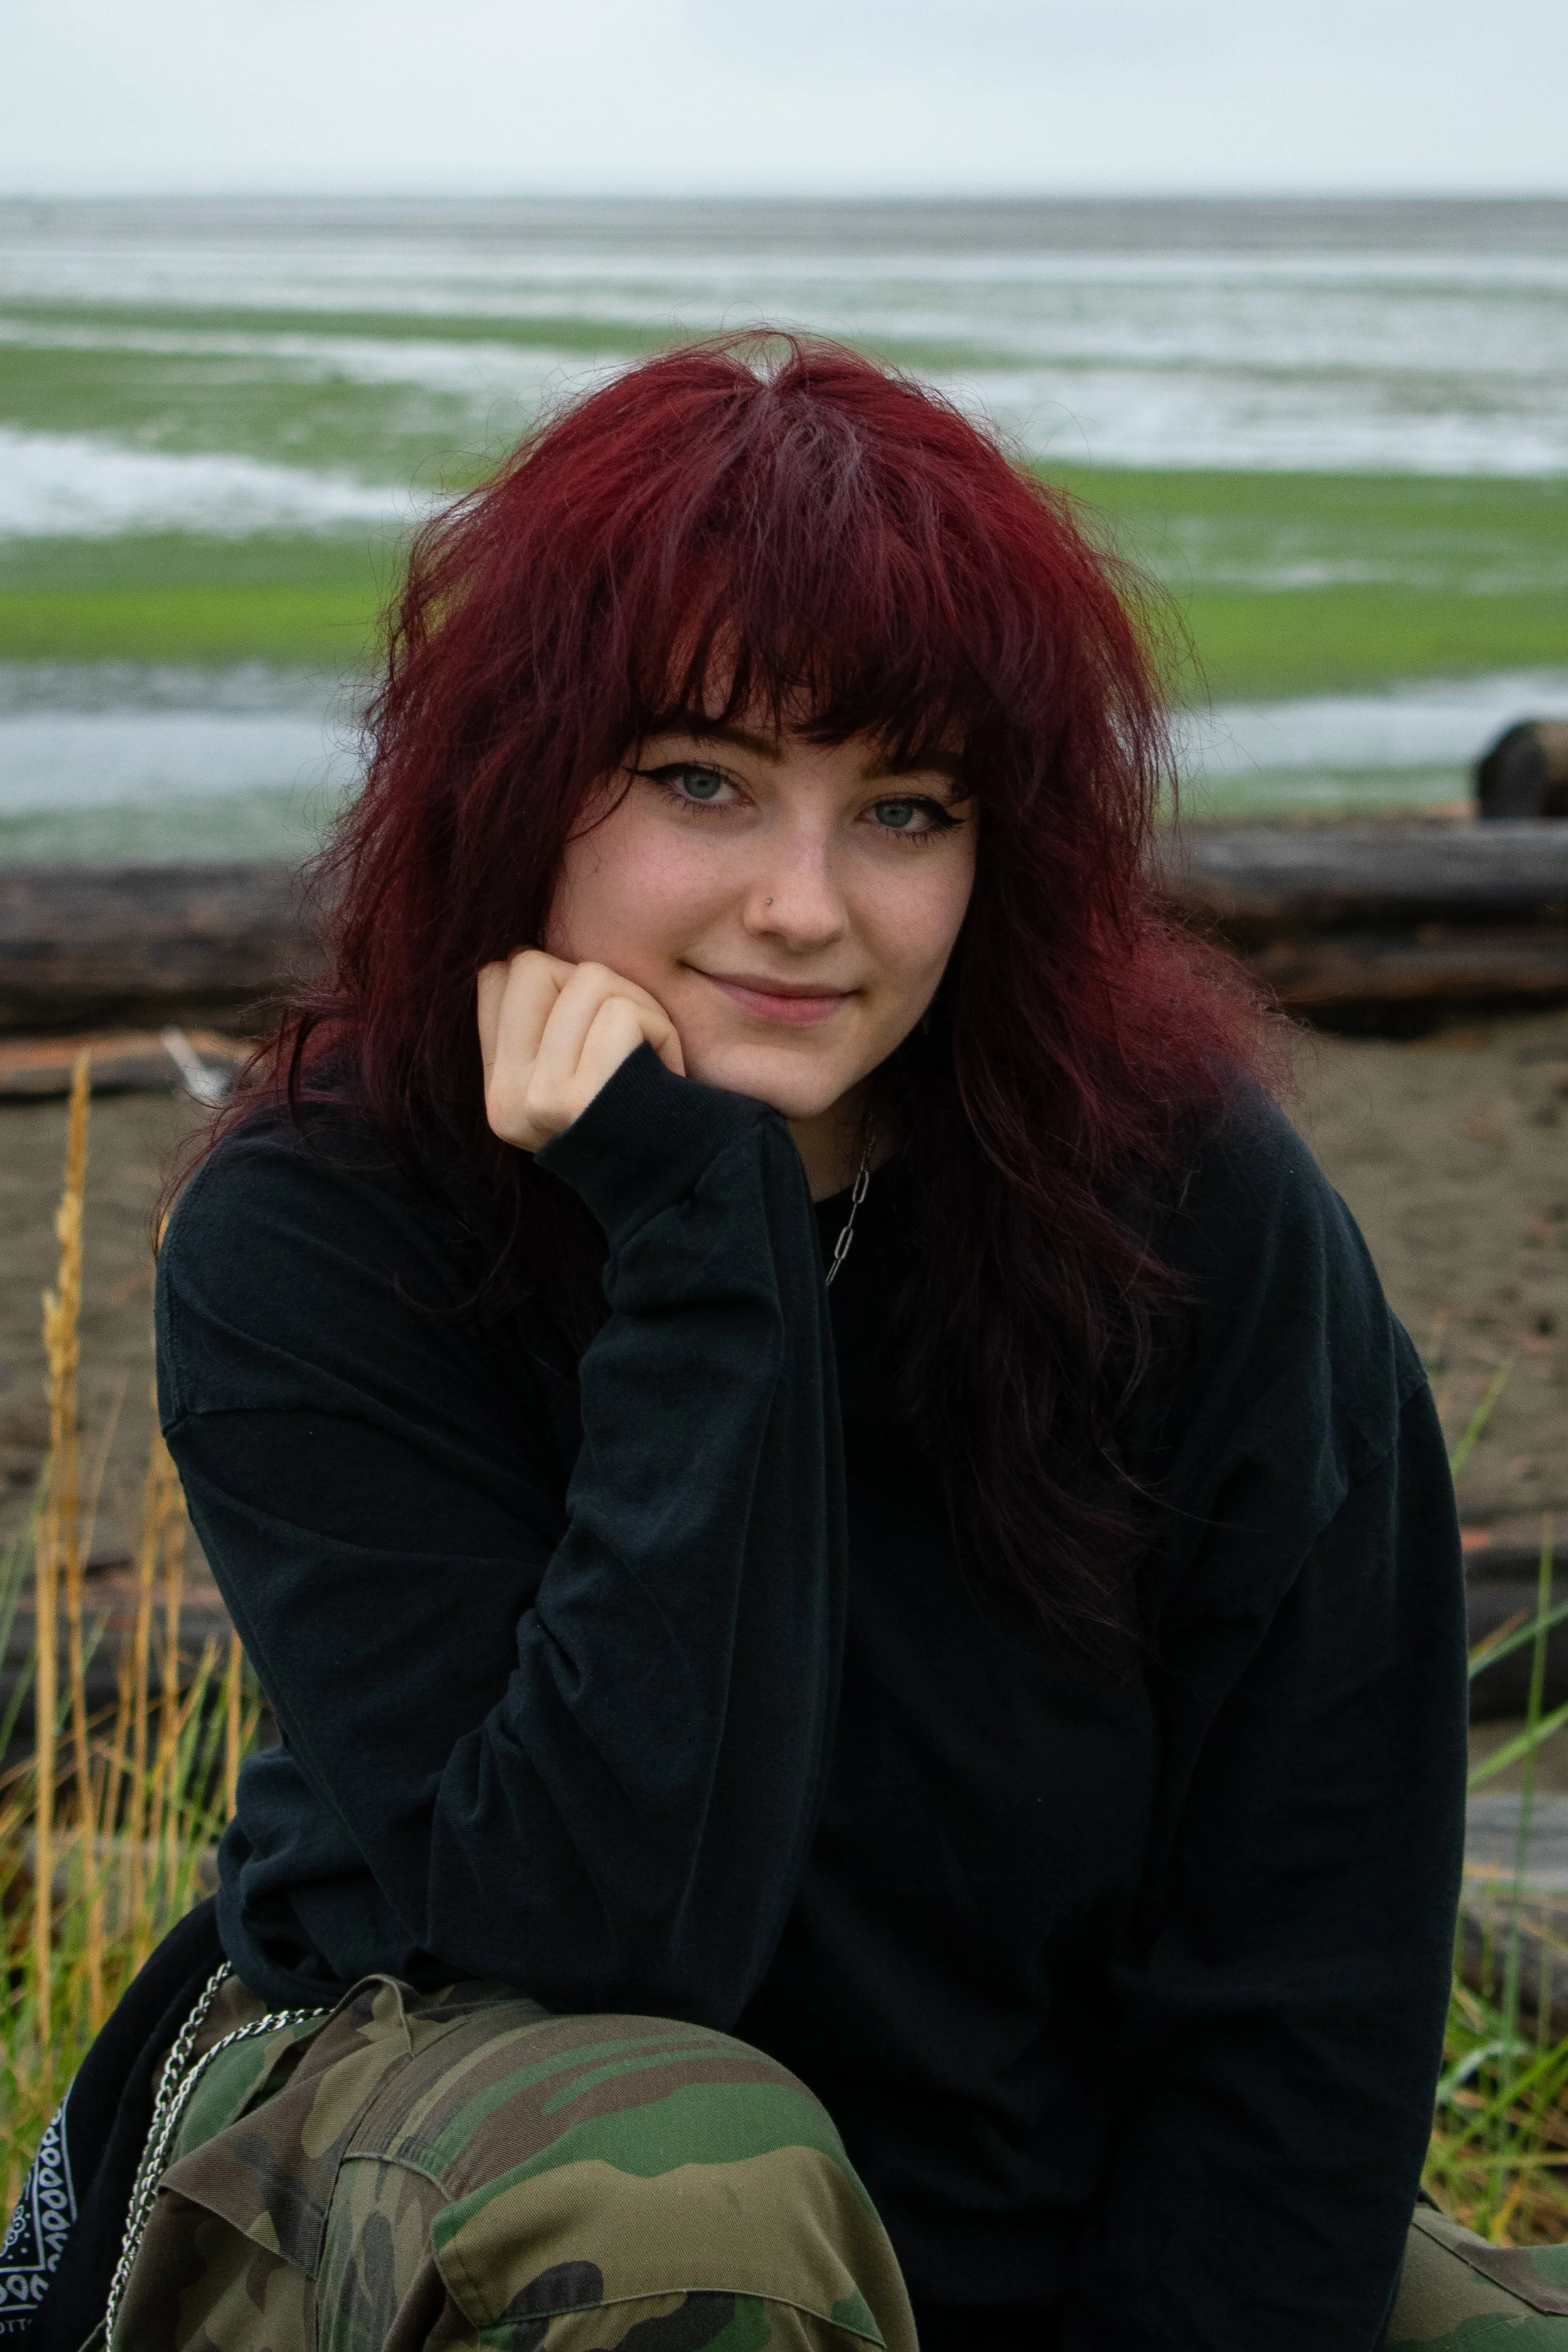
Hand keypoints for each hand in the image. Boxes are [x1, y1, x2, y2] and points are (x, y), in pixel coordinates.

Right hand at [476, 950, 684, 1150]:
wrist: (684, 1181)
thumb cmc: (644, 1111)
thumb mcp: (577, 1074)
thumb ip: (545, 1025)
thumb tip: (523, 954)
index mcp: (500, 1090)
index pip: (496, 977)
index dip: (556, 981)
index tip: (592, 1030)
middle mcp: (505, 1099)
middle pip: (531, 965)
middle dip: (594, 984)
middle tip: (624, 1035)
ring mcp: (537, 1100)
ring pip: (588, 979)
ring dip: (638, 1004)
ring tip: (647, 1054)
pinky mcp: (578, 1099)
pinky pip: (621, 1011)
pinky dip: (660, 1029)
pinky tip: (663, 1070)